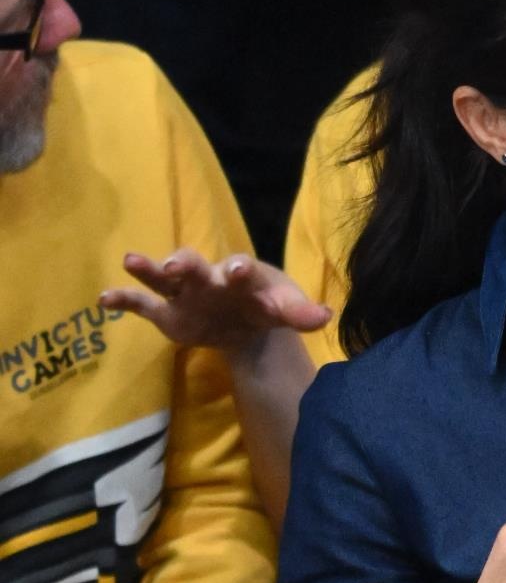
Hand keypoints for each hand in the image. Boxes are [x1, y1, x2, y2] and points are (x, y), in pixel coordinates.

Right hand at [101, 250, 330, 354]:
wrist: (249, 322)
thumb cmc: (267, 304)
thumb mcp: (286, 309)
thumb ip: (301, 313)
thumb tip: (325, 316)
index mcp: (242, 274)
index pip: (240, 268)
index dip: (240, 269)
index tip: (239, 269)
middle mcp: (210, 278)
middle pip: (196, 266)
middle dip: (187, 263)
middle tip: (177, 264)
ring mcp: (185, 293)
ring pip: (164, 277)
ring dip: (149, 269)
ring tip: (131, 260)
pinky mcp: (167, 313)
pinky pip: (142, 304)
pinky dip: (124, 299)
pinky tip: (104, 299)